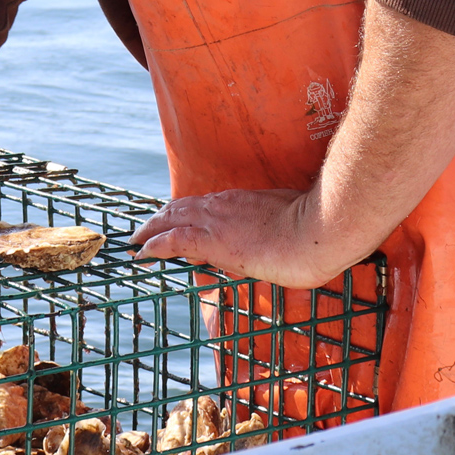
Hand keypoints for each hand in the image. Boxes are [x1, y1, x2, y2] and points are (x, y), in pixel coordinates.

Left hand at [128, 188, 367, 288]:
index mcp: (244, 201)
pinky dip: (153, 245)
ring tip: (136, 239)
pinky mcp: (213, 241)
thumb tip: (283, 235)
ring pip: (172, 218)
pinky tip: (140, 253)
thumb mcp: (293, 219)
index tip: (179, 219)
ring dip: (152, 229)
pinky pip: (173, 240)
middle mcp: (225, 205)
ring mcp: (217, 221)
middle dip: (162, 217)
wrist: (317, 232)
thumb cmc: (315, 230)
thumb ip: (280, 224)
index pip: (207, 204)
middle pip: (183, 207)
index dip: (188, 211)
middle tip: (145, 228)